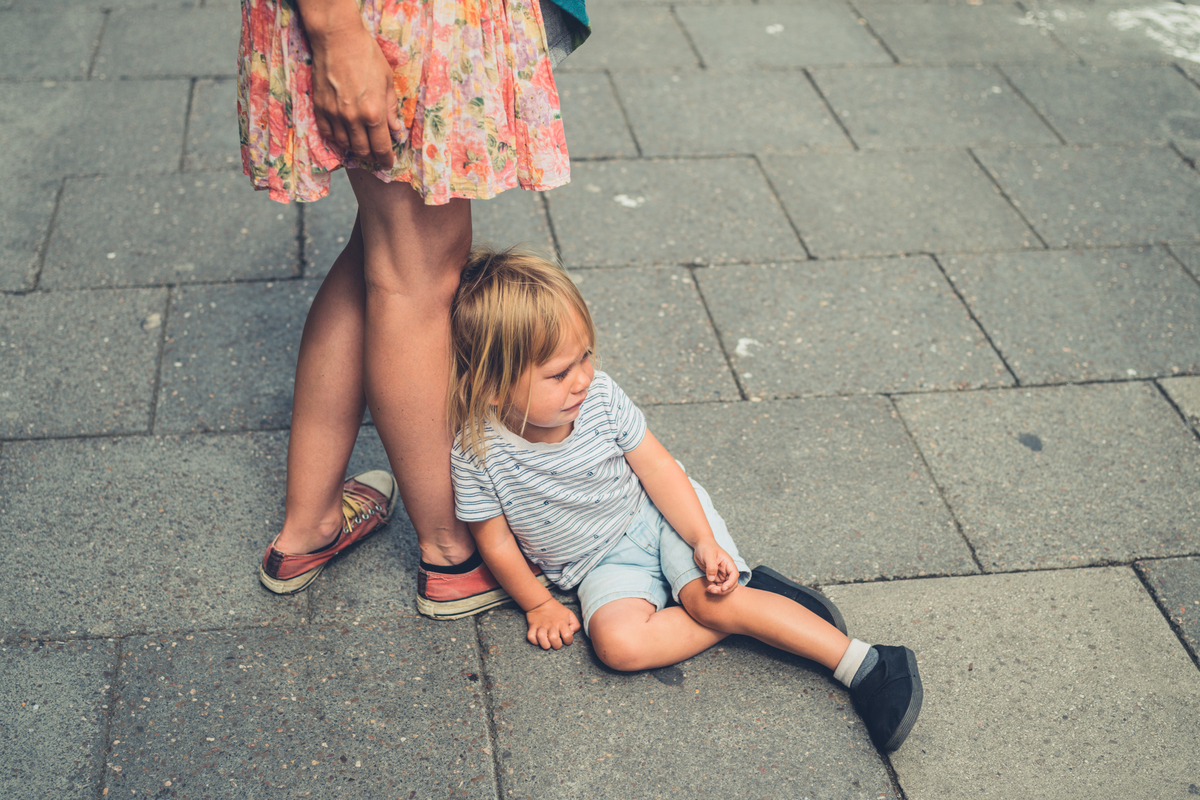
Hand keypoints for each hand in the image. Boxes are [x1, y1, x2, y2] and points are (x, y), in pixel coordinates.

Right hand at [307, 21, 402, 167]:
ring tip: (361, 146)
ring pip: (344, 144)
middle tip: (376, 156)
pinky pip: (327, 133)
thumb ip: (391, 109)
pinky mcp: (320, 107)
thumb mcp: (387, 81)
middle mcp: (353, 118)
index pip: (381, 147)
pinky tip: (343, 136)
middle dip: (371, 157)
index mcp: (374, 113)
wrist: (338, 38)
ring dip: (354, 148)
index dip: (386, 159)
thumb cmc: (367, 55)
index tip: (388, 164)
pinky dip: (336, 139)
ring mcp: (334, 114)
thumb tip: (396, 129)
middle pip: (362, 150)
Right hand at [526, 598, 580, 649]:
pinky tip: (538, 640)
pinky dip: (534, 641)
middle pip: (554, 639)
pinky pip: (531, 637)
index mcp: (562, 622)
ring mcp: (541, 626)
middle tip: (556, 642)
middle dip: (556, 645)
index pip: (568, 636)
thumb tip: (572, 634)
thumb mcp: (569, 614)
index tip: (566, 639)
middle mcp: (551, 625)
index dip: (568, 641)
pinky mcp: (532, 627)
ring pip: (541, 638)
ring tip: (547, 642)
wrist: (541, 602)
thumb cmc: (557, 610)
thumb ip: (575, 624)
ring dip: (545, 644)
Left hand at [693, 540, 738, 594]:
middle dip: (724, 589)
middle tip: (713, 590)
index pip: (734, 575)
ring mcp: (722, 574)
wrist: (701, 545)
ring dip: (719, 591)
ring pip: (725, 587)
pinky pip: (718, 586)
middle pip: (731, 584)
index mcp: (728, 563)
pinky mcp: (716, 577)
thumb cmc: (706, 547)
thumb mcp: (708, 555)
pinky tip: (708, 588)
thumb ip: (711, 567)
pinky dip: (715, 589)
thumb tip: (712, 579)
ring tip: (709, 589)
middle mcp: (727, 570)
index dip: (731, 583)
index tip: (723, 588)